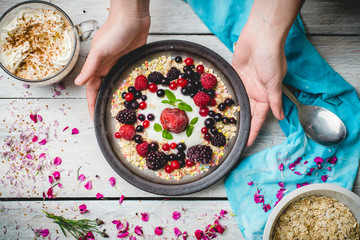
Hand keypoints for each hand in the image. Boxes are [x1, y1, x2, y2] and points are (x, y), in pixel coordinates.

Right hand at [74, 0, 149, 118]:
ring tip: (121, 112)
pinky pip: (128, 79)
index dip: (91, 104)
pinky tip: (133, 96)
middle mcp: (106, 68)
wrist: (132, 18)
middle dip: (103, 104)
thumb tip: (78, 83)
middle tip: (108, 119)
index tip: (93, 118)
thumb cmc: (114, 31)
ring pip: (115, 85)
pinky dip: (129, 88)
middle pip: (103, 90)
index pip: (91, 90)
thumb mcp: (100, 50)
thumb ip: (90, 67)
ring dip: (116, 97)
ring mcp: (119, 66)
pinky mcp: (131, 63)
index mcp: (96, 66)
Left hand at [232, 25, 285, 145]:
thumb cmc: (271, 58)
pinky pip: (230, 89)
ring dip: (231, 112)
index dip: (254, 130)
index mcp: (266, 96)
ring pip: (237, 102)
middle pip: (247, 112)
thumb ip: (274, 100)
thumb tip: (281, 116)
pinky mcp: (234, 75)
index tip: (248, 143)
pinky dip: (224, 98)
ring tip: (222, 126)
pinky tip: (216, 107)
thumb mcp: (275, 82)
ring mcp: (244, 84)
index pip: (259, 118)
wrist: (260, 37)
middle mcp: (255, 92)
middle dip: (241, 124)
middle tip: (231, 137)